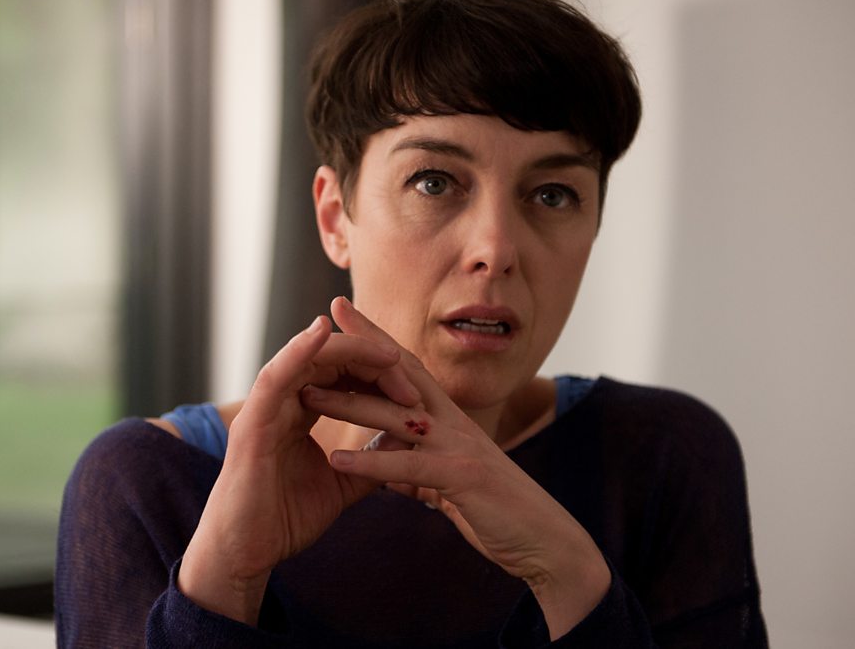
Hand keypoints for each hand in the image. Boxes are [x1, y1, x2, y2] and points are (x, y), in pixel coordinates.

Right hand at [178, 315, 419, 624]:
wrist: (247, 554)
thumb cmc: (284, 519)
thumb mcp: (342, 482)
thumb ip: (370, 459)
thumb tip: (408, 437)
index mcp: (298, 412)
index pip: (340, 373)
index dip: (377, 373)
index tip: (413, 389)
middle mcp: (281, 403)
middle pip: (327, 359)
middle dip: (370, 360)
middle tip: (406, 374)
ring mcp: (264, 409)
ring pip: (305, 359)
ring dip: (348, 352)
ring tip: (384, 353)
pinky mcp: (252, 422)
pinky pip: (275, 377)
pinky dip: (298, 351)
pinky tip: (321, 333)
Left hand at [302, 297, 609, 638]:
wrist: (546, 542)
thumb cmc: (499, 513)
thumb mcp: (449, 486)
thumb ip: (419, 474)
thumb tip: (391, 474)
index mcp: (450, 421)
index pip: (407, 370)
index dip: (377, 340)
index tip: (343, 313)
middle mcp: (454, 424)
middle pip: (401, 374)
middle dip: (362, 348)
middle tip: (321, 325)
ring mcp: (459, 446)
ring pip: (396, 416)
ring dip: (350, 404)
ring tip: (307, 395)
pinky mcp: (462, 477)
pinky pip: (408, 467)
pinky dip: (371, 462)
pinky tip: (337, 458)